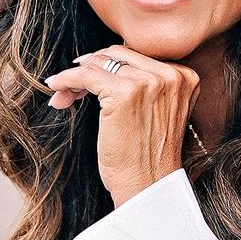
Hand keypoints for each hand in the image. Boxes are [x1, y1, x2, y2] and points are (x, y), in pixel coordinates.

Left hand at [43, 44, 199, 206]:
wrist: (147, 185)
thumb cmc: (147, 155)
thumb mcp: (159, 111)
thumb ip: (146, 85)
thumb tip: (101, 60)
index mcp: (184, 76)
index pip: (137, 56)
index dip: (109, 66)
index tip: (90, 80)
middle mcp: (171, 74)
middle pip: (118, 54)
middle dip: (91, 67)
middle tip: (73, 87)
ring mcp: (148, 82)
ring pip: (100, 62)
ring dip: (76, 75)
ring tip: (64, 93)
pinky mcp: (124, 93)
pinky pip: (86, 74)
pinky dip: (66, 79)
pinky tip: (56, 87)